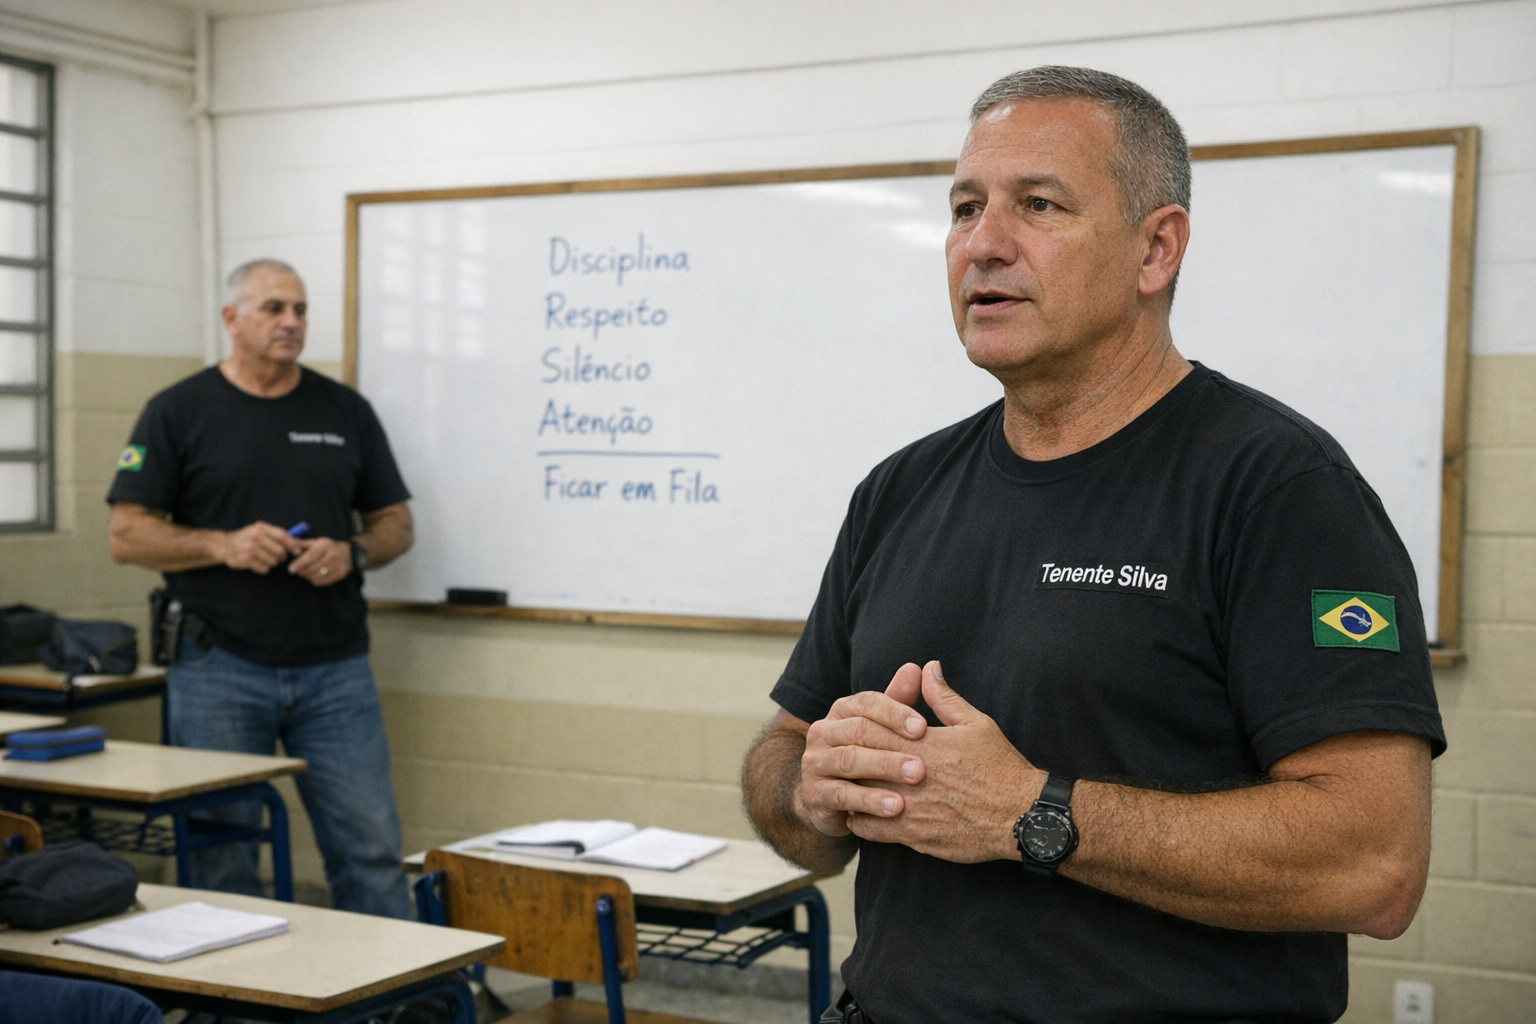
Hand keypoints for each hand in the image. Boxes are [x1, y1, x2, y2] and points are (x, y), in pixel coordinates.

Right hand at [219, 521, 302, 573]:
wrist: (225, 545)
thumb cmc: (247, 537)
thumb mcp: (259, 530)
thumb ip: (276, 534)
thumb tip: (296, 542)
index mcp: (260, 528)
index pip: (282, 536)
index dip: (292, 545)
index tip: (298, 552)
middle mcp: (255, 537)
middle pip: (280, 551)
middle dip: (283, 557)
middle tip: (281, 558)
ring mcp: (249, 549)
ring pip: (273, 562)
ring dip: (273, 563)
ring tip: (268, 560)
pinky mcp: (245, 561)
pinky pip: (264, 569)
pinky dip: (265, 569)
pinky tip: (260, 564)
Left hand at [288, 538, 350, 586]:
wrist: (348, 553)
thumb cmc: (326, 547)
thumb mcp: (315, 542)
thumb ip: (301, 544)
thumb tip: (288, 544)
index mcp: (325, 544)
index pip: (311, 555)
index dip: (300, 563)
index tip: (290, 569)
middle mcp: (333, 554)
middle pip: (313, 567)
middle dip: (301, 571)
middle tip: (295, 571)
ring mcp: (337, 565)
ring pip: (316, 576)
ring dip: (307, 576)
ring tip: (304, 573)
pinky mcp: (339, 574)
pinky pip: (322, 581)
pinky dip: (314, 580)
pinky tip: (312, 576)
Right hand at [797, 664, 930, 837]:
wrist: (831, 799)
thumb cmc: (868, 757)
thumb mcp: (885, 728)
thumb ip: (901, 700)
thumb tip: (922, 667)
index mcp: (842, 710)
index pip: (867, 702)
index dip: (895, 712)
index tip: (923, 727)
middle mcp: (823, 731)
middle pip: (858, 730)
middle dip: (893, 747)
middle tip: (923, 765)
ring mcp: (814, 762)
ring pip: (849, 761)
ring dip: (883, 771)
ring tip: (913, 783)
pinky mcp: (814, 793)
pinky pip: (841, 795)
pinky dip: (869, 801)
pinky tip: (895, 809)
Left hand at [846, 660, 1042, 863]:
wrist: (1022, 815)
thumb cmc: (1000, 766)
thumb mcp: (975, 724)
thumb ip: (943, 697)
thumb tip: (927, 668)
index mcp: (922, 746)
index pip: (870, 732)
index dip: (855, 731)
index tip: (849, 731)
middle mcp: (911, 778)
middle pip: (860, 765)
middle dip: (849, 762)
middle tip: (841, 759)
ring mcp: (911, 810)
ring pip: (861, 799)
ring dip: (852, 792)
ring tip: (850, 786)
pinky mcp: (916, 836)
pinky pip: (873, 830)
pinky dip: (862, 821)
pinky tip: (864, 814)